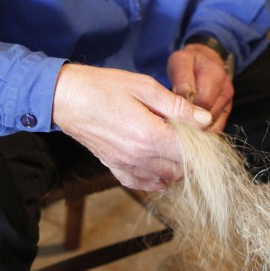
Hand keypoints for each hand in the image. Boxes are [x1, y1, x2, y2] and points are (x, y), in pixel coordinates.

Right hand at [51, 63, 211, 190]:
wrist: (64, 97)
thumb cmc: (103, 87)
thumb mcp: (144, 87)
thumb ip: (177, 106)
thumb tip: (204, 120)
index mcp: (149, 135)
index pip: (189, 151)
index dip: (203, 142)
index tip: (204, 130)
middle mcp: (138, 156)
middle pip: (179, 168)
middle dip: (192, 155)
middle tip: (193, 136)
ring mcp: (124, 164)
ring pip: (162, 178)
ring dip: (176, 168)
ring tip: (178, 148)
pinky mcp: (112, 166)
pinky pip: (138, 183)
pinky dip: (153, 181)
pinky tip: (160, 172)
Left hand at [167, 44, 233, 132]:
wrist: (204, 62)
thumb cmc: (188, 62)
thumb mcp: (180, 62)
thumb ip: (182, 80)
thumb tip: (183, 98)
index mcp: (215, 75)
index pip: (203, 101)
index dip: (186, 110)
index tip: (170, 113)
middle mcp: (225, 90)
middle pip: (209, 117)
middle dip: (190, 122)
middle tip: (172, 122)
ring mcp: (227, 103)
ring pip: (213, 126)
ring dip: (195, 128)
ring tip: (179, 125)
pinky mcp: (226, 113)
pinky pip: (216, 129)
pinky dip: (202, 132)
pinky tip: (189, 128)